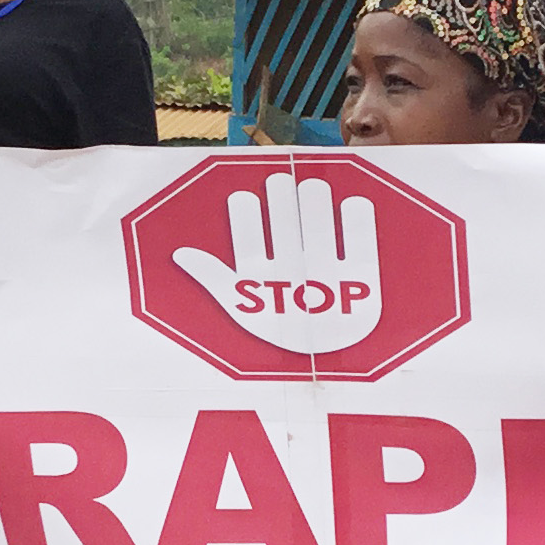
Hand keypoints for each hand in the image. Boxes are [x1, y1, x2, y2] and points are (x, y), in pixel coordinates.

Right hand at [174, 170, 382, 355]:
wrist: (323, 362)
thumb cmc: (278, 323)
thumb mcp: (242, 306)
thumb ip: (213, 277)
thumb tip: (182, 254)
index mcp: (262, 288)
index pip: (247, 243)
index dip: (244, 215)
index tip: (243, 197)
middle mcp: (293, 283)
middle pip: (284, 230)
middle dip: (281, 201)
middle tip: (280, 182)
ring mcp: (329, 283)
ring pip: (319, 233)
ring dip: (315, 203)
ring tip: (312, 186)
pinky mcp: (362, 287)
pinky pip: (361, 248)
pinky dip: (358, 223)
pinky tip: (353, 202)